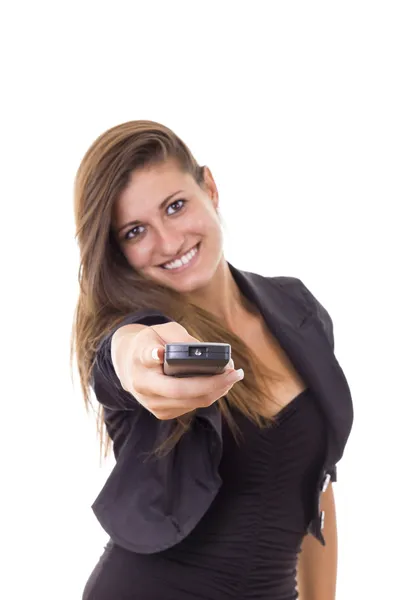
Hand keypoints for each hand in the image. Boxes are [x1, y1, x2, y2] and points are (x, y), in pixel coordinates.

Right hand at [113, 321, 243, 419]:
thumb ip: (181, 339)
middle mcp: (142, 385)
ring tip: (233, 375)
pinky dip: (210, 395)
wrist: (131, 365)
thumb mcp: (163, 331)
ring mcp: (152, 403)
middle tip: (235, 372)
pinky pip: (192, 406)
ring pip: (191, 402)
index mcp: (139, 358)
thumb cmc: (152, 343)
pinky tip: (221, 384)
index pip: (146, 357)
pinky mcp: (162, 413)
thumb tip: (207, 353)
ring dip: (217, 390)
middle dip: (212, 383)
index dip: (153, 355)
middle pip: (179, 390)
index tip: (159, 352)